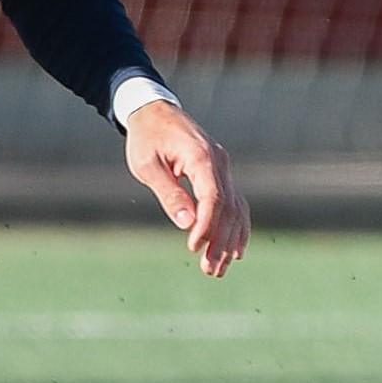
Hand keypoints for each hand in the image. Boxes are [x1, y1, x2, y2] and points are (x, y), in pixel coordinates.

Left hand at [124, 100, 246, 275]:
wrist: (153, 111)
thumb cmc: (146, 137)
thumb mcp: (147, 165)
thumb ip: (168, 193)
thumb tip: (187, 223)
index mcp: (201, 157)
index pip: (213, 198)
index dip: (206, 226)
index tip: (194, 248)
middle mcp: (219, 162)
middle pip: (227, 208)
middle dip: (219, 241)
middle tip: (210, 271)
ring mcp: (223, 167)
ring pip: (234, 208)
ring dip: (229, 240)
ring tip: (218, 269)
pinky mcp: (220, 172)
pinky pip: (234, 202)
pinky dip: (236, 226)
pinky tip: (234, 250)